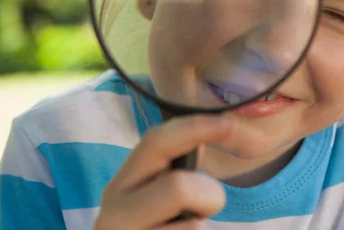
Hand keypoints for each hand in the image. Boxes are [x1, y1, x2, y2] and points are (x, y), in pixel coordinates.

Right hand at [95, 115, 233, 229]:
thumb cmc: (155, 226)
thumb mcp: (157, 196)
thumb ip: (178, 170)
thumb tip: (220, 128)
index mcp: (122, 185)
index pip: (156, 141)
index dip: (195, 126)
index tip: (229, 123)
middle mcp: (114, 215)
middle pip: (179, 188)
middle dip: (208, 195)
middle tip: (207, 208)